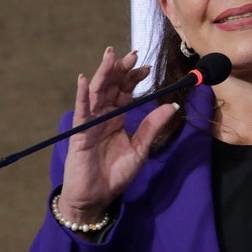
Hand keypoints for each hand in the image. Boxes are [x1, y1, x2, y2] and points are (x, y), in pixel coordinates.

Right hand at [57, 47, 176, 224]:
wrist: (97, 197)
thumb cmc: (115, 175)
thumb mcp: (140, 149)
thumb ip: (152, 126)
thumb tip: (172, 105)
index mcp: (117, 118)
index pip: (125, 92)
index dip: (134, 78)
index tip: (146, 66)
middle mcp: (103, 116)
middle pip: (111, 87)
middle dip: (120, 70)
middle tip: (132, 54)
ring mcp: (90, 123)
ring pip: (96, 93)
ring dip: (103, 74)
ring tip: (110, 56)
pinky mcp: (80, 133)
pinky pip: (81, 111)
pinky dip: (81, 96)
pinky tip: (83, 80)